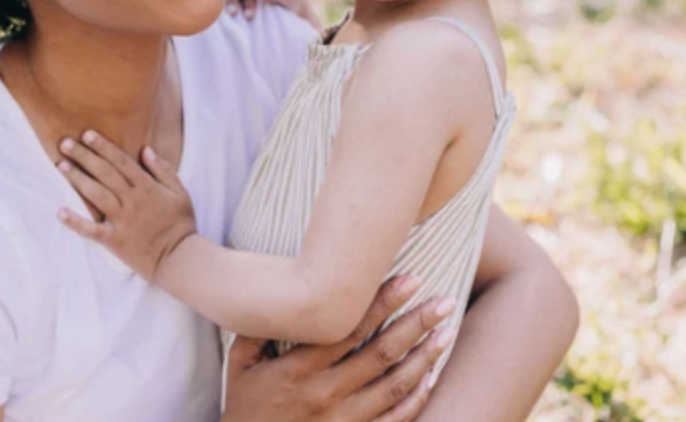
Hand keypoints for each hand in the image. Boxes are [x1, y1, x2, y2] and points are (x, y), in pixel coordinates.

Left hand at [55, 130, 196, 280]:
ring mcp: (122, 220)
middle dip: (84, 156)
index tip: (87, 134)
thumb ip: (163, 169)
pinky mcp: (114, 240)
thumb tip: (146, 150)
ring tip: (61, 165)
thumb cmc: (180, 223)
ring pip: (96, 195)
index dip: (103, 146)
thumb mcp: (180, 192)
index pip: (121, 161)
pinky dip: (75, 222)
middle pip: (105, 173)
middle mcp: (132, 200)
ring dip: (77, 179)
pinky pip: (92, 230)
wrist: (179, 257)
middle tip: (65, 143)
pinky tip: (60, 212)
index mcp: (147, 187)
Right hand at [221, 276, 455, 421]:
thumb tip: (282, 290)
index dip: (382, 301)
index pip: (349, 327)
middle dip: (416, 324)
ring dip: (424, 357)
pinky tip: (431, 376)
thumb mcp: (239, 364)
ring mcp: (342, 420)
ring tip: (446, 332)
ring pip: (394, 386)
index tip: (408, 279)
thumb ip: (258, 328)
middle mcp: (325, 393)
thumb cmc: (243, 406)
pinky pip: (393, 419)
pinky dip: (416, 398)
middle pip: (381, 353)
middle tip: (444, 301)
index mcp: (298, 368)